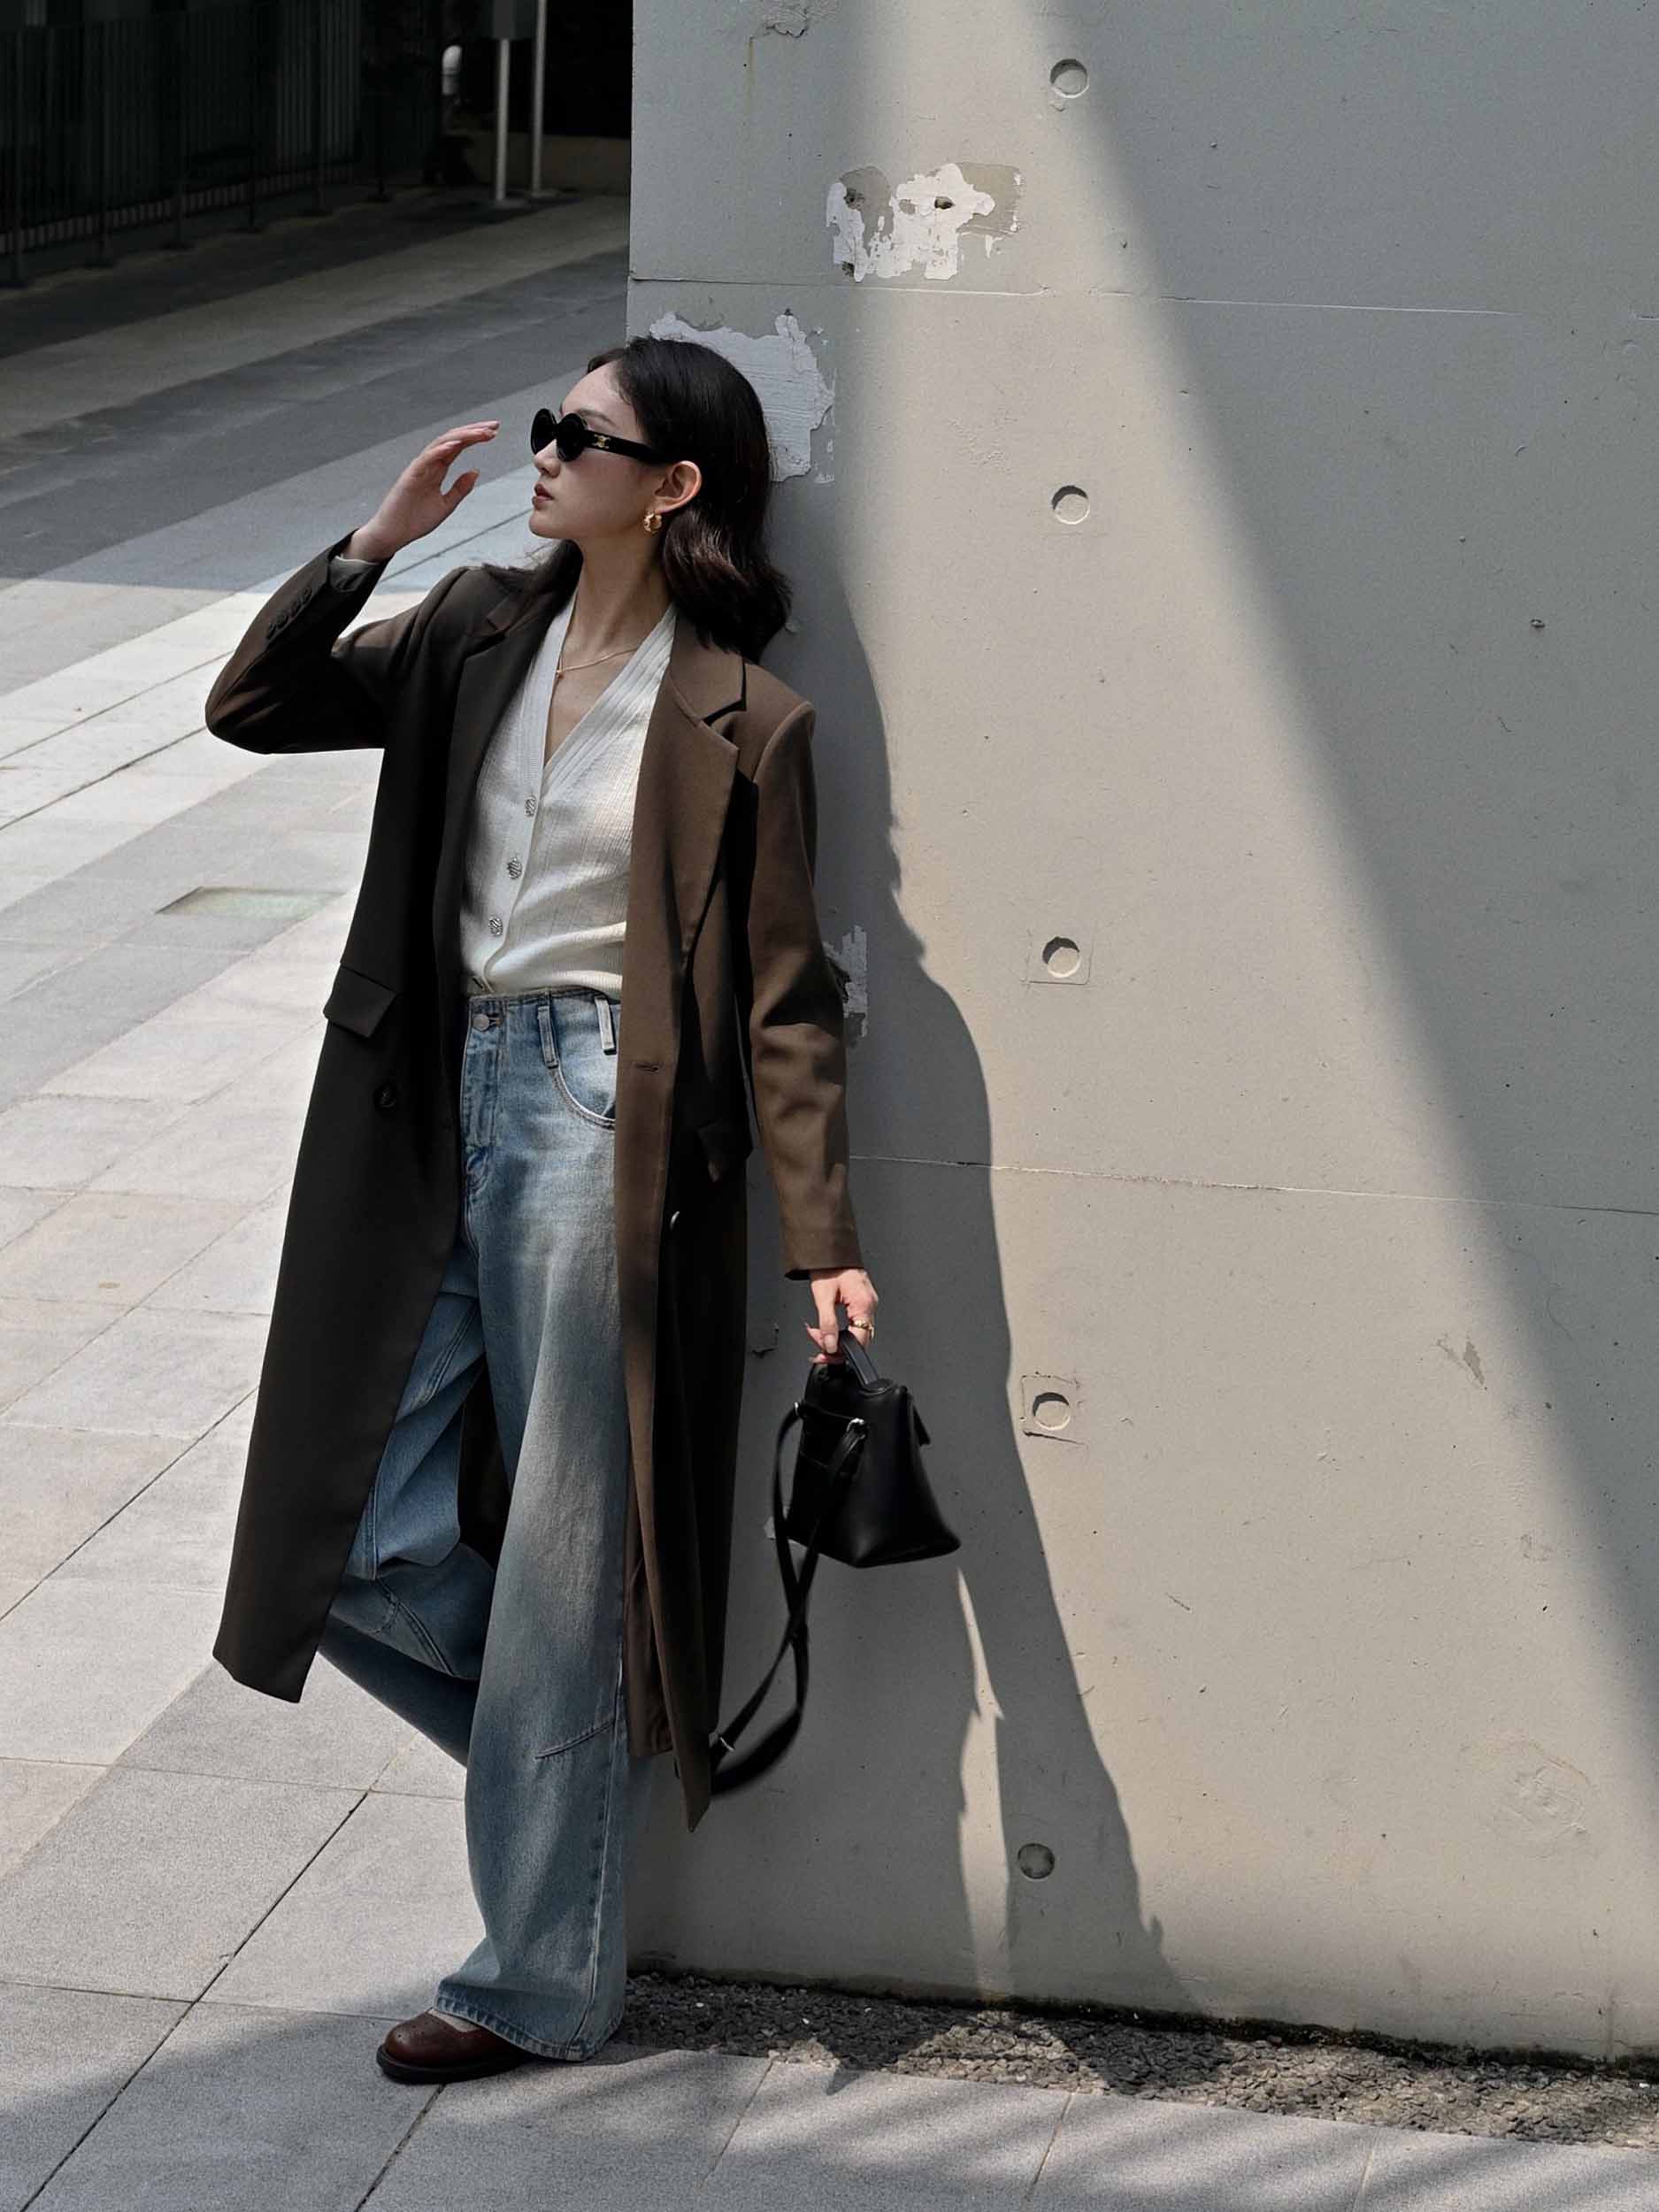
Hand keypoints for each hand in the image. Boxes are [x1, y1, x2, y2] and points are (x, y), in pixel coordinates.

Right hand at [349, 421, 499, 560]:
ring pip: (441, 444)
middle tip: (494, 426)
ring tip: (481, 432)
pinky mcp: (410, 477)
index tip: (495, 431)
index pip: (459, 446)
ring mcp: (419, 468)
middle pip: (453, 440)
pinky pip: (425, 459)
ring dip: (462, 436)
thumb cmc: (416, 520)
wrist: (394, 534)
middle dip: (474, 431)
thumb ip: (460, 488)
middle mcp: (429, 464)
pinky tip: (455, 445)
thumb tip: (476, 471)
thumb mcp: (446, 505)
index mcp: (438, 469)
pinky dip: (439, 450)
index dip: (476, 437)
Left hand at [804, 1267, 877, 1365]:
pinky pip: (854, 1323)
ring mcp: (868, 1304)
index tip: (825, 1354)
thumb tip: (830, 1345)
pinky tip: (827, 1329)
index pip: (859, 1339)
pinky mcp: (862, 1302)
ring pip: (856, 1333)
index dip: (842, 1351)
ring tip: (818, 1335)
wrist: (830, 1249)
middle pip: (859, 1339)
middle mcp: (870, 1305)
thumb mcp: (823, 1297)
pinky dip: (840, 1329)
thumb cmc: (829, 1266)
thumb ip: (827, 1323)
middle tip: (818, 1348)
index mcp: (864, 1304)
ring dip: (836, 1339)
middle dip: (837, 1347)